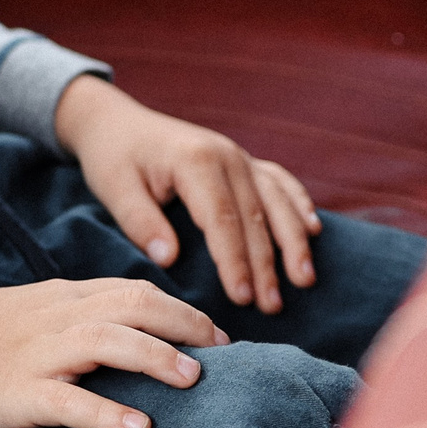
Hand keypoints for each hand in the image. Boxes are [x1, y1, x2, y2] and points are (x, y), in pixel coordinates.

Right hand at [0, 282, 226, 427]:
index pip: (129, 290)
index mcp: (53, 297)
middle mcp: (51, 317)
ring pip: (107, 341)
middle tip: (223, 349)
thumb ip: (63, 313)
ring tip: (195, 379)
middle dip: (183, 323)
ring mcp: (33, 354)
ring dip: (156, 357)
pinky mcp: (16, 393)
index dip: (178, 308)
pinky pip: (69, 402)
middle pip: (130, 304)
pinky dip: (108, 413)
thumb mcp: (18, 311)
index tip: (213, 333)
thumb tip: (113, 323)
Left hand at [54, 75, 321, 313]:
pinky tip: (314, 229)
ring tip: (305, 279)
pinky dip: (298, 204)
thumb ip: (140, 222)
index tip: (242, 297)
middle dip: (266, 264)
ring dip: (293, 241)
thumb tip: (169, 259)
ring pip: (276, 200)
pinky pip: (279, 181)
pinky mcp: (242, 160)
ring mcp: (238, 155)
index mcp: (193, 160)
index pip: (221, 219)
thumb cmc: (112, 157)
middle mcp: (225, 154)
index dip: (234, 260)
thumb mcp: (113, 188)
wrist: (114, 121)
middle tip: (272, 306)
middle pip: (255, 216)